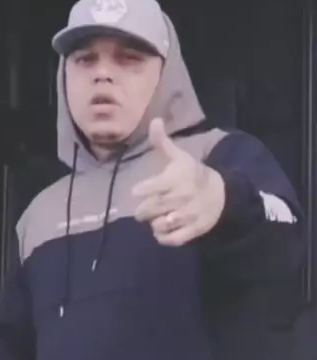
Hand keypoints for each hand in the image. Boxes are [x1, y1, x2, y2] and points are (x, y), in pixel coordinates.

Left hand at [132, 118, 225, 245]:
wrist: (222, 194)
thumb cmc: (192, 174)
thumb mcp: (179, 157)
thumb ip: (162, 143)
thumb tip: (154, 120)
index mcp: (176, 178)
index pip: (151, 188)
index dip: (141, 190)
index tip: (137, 191)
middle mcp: (181, 197)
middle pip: (151, 209)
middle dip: (142, 211)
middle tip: (143, 209)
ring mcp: (187, 215)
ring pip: (159, 225)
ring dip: (153, 223)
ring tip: (155, 217)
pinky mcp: (193, 230)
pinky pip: (172, 239)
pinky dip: (163, 237)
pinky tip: (161, 230)